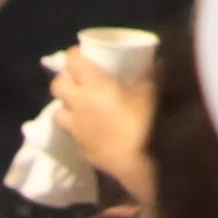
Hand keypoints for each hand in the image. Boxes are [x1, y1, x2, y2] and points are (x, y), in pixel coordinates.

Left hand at [44, 47, 158, 191]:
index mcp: (93, 83)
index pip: (71, 61)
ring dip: (67, 106)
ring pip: (59, 111)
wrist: (138, 162)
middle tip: (78, 80)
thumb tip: (161, 61)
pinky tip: (91, 128)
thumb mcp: (152, 91)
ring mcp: (76, 127)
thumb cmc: (143, 120)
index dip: (74, 55)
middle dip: (65, 79)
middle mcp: (78, 103)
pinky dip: (77, 127)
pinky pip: (72, 133)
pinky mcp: (80, 147)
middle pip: (56, 85)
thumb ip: (154, 73)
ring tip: (80, 106)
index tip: (82, 54)